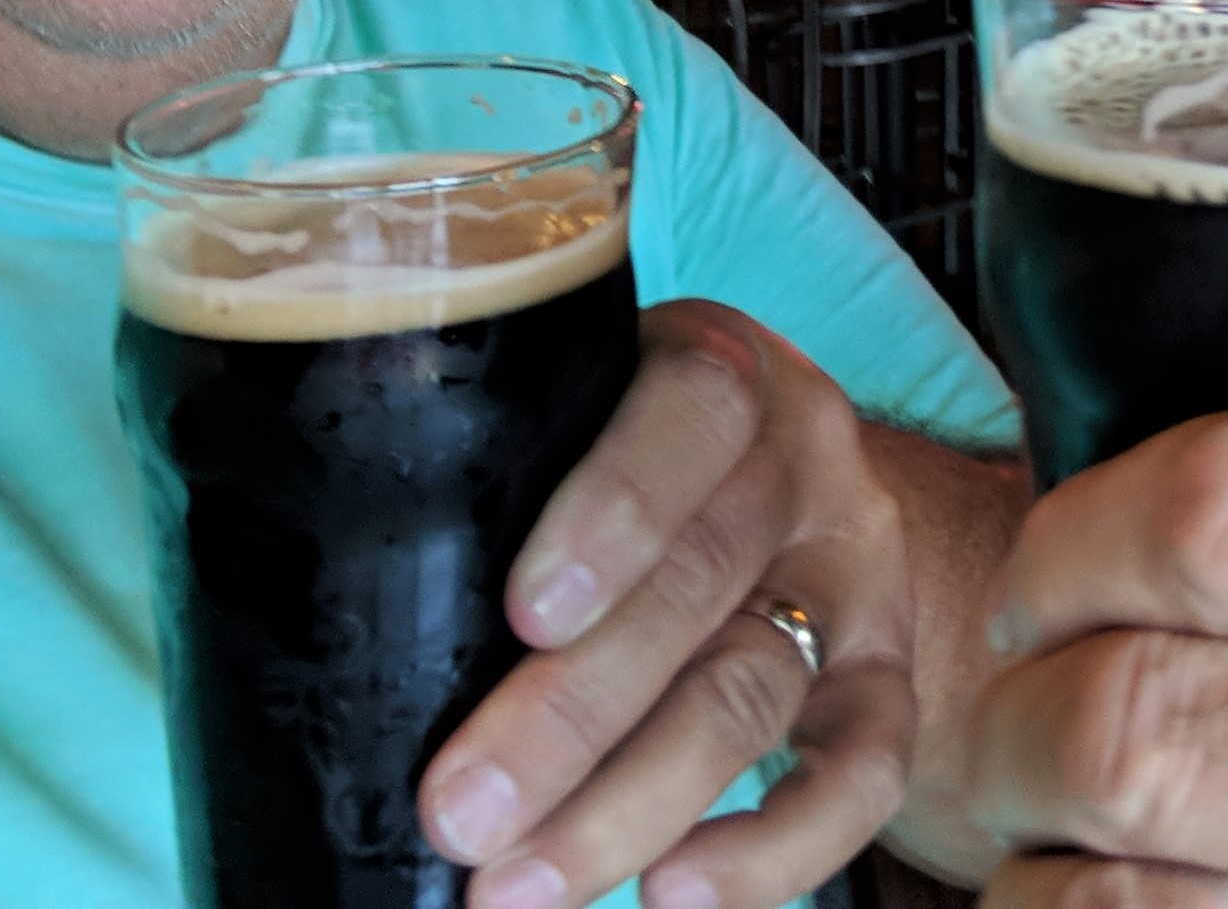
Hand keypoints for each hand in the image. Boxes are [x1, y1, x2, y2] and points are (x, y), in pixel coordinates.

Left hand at [417, 300, 918, 908]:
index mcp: (723, 370)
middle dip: (573, 714)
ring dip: (632, 804)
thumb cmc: (623, 449)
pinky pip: (866, 771)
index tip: (524, 614)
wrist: (792, 479)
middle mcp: (805, 465)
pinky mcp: (888, 674)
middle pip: (703, 586)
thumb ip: (508, 465)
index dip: (617, 511)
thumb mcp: (579, 408)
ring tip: (517, 888)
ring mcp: (855, 573)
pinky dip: (778, 849)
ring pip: (758, 689)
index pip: (692, 418)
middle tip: (460, 814)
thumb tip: (339, 604)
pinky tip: (673, 895)